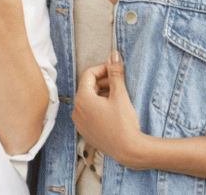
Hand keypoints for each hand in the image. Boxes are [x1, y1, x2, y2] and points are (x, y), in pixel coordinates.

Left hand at [72, 51, 145, 169]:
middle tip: (120, 83)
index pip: (88, 74)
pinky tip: (113, 110)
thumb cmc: (124, 122)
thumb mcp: (120, 94)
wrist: (129, 150)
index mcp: (82, 98)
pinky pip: (89, 113)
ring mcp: (80, 122)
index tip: (115, 69)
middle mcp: (76, 110)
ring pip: (89, 100)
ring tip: (118, 97)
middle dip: (104, 82)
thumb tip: (114, 54)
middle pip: (88, 87)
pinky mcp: (85, 131)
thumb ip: (115, 72)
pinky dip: (99, 107)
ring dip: (102, 94)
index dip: (103, 68)